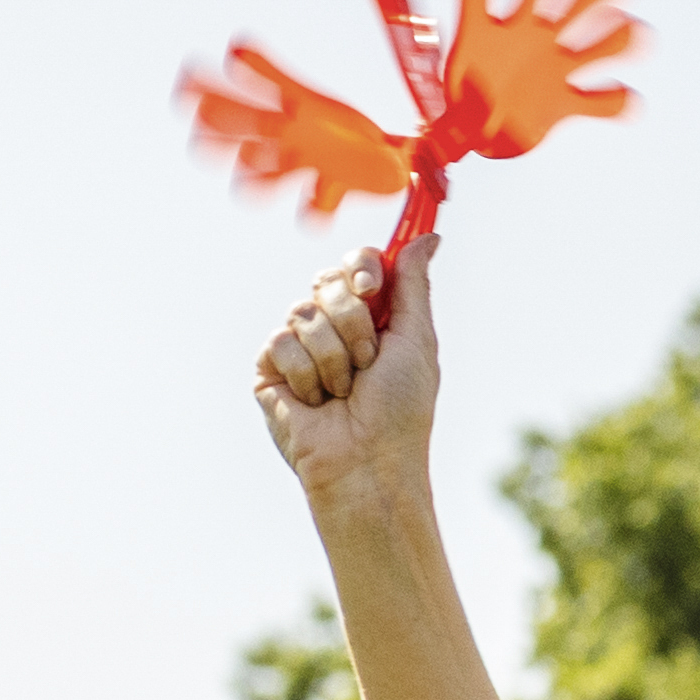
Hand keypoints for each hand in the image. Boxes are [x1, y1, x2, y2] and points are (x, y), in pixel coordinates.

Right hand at [255, 238, 438, 501]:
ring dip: (334, 357)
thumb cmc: (400, 411)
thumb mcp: (417, 342)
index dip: (361, 268)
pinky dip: (306, 373)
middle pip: (328, 281)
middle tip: (368, 362)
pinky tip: (316, 402)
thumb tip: (428, 237)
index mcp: (372, 317)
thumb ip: (414, 287)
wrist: (367, 462)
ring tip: (344, 392)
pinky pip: (280, 341)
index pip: (357, 265)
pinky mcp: (270, 367)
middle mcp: (334, 326)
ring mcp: (300, 345)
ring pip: (303, 311)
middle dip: (354, 322)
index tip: (371, 288)